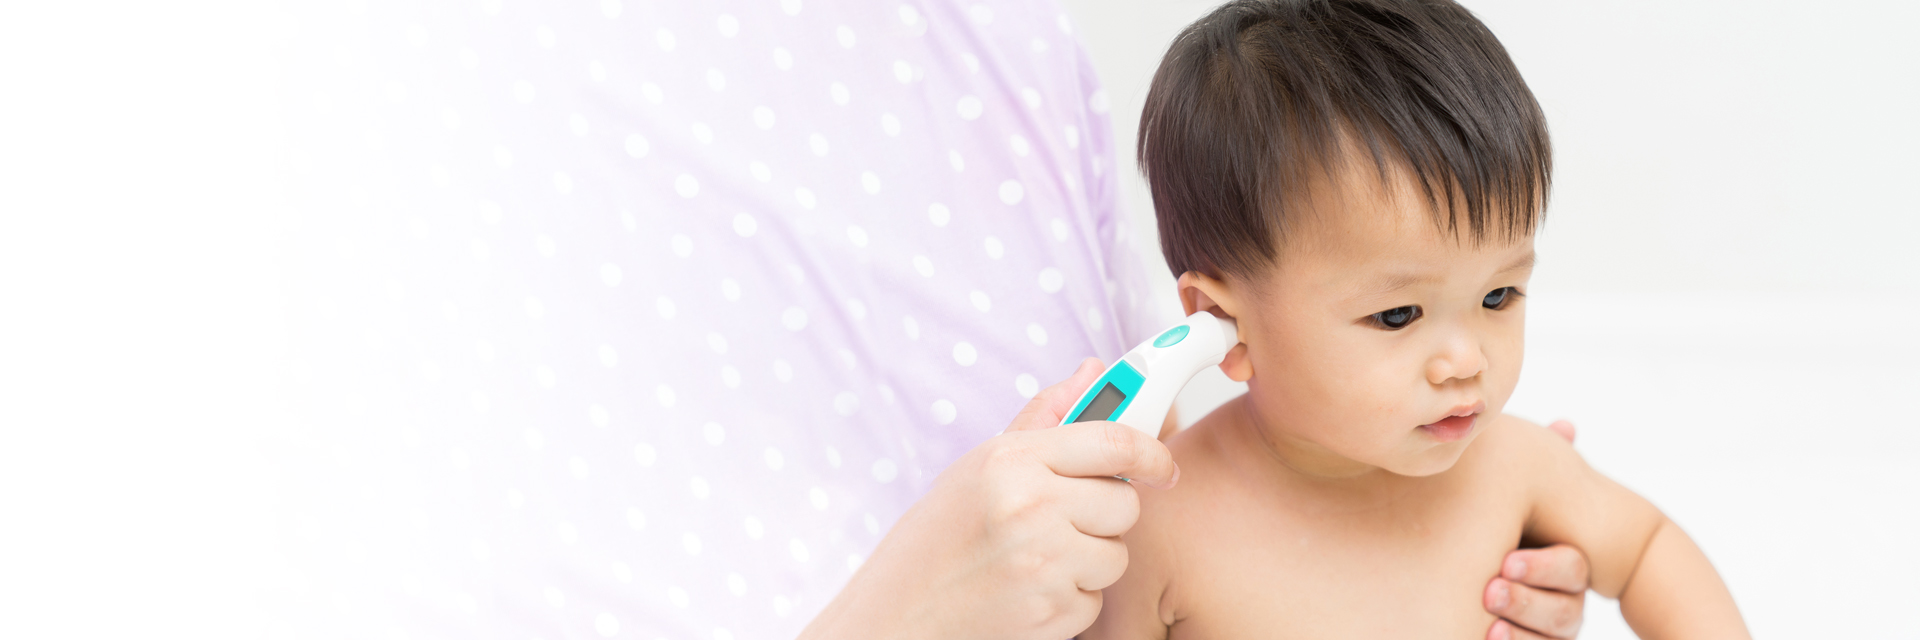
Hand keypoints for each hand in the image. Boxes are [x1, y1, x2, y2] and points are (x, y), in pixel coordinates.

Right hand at [800, 359, 1178, 639]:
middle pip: (1124, 504)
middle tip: (1061, 523)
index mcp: (1010, 460)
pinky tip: (1029, 593)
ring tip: (1036, 561)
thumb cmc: (936, 540)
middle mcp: (1030, 506)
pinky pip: (1096, 599)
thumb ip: (1042, 420)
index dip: (1150, 452)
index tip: (1162, 466)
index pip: (1112, 441)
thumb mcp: (978, 468)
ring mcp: (1043, 563)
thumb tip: (1093, 371)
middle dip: (1104, 516)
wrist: (896, 616)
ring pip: (1117, 555)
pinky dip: (1071, 599)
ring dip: (1089, 561)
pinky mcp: (1052, 613)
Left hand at [1485, 420, 1588, 639]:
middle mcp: (1562, 602)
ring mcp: (1546, 632)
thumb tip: (1565, 426)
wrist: (1461, 578)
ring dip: (1520, 633)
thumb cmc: (1501, 529)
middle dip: (1528, 600)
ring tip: (1489, 627)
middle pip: (1563, 611)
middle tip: (1490, 589)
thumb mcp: (1518, 501)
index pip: (1570, 568)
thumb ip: (1536, 472)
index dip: (1543, 567)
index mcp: (1563, 563)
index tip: (1505, 561)